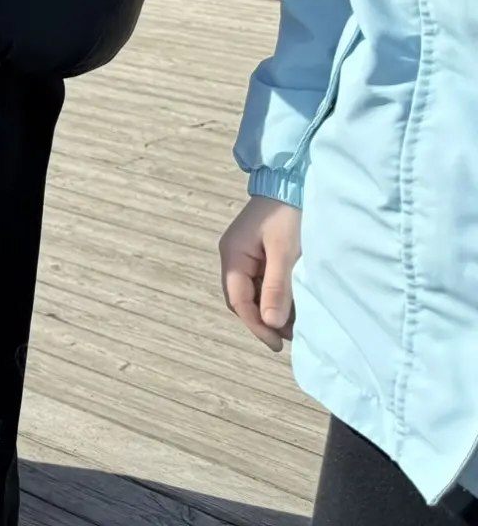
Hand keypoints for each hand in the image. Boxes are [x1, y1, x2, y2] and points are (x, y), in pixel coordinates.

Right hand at [219, 195, 302, 351]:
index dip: (256, 325)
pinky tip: (292, 302)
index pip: (239, 300)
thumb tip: (271, 324)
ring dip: (270, 308)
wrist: (293, 183)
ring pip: (252, 292)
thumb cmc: (288, 215)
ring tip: (294, 322)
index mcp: (233, 255)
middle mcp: (233, 256)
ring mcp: (244, 253)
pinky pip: (261, 281)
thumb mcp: (286, 253)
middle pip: (242, 298)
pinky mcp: (257, 251)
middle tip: (288, 335)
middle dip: (263, 319)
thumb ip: (277, 288)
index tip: (276, 344)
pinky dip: (274, 295)